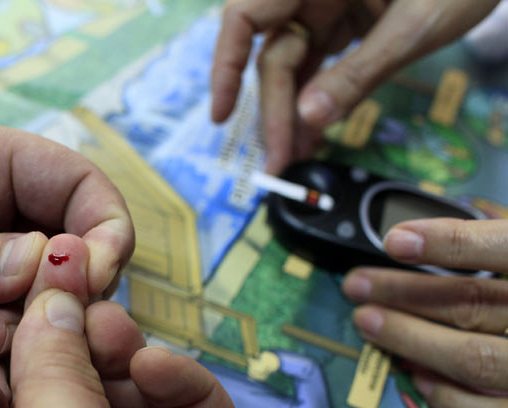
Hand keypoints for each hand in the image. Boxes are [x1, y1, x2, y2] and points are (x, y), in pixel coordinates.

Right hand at [211, 0, 499, 172]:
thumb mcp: (415, 25)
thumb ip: (359, 71)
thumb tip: (309, 119)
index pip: (246, 17)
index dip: (225, 66)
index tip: (222, 116)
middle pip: (274, 53)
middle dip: (276, 111)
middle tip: (281, 162)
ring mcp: (328, 2)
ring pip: (294, 64)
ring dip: (293, 113)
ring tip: (296, 159)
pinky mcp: (346, 18)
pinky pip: (319, 63)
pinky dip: (317, 98)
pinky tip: (313, 132)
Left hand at [343, 218, 507, 407]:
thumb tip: (461, 220)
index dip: (449, 242)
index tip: (394, 241)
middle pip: (473, 303)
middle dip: (404, 293)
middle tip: (357, 285)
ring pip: (473, 357)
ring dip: (410, 339)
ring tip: (368, 321)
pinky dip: (447, 395)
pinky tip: (415, 374)